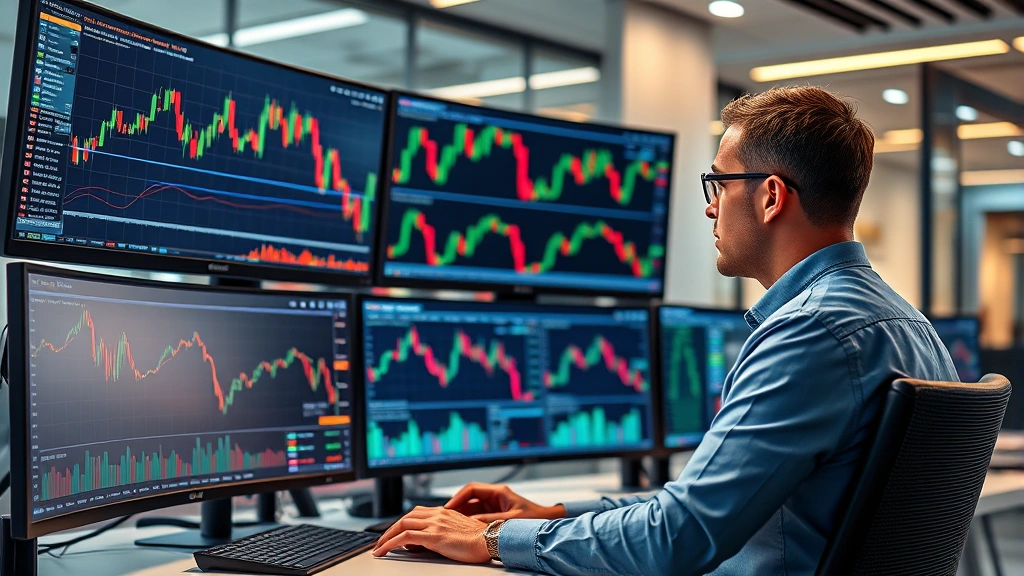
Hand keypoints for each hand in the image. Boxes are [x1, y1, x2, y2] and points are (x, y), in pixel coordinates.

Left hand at [372, 506, 490, 562]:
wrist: (490, 540)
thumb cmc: (480, 540)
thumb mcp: (459, 531)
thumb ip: (444, 531)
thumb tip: (428, 541)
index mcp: (444, 512)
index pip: (416, 513)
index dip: (403, 522)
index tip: (395, 532)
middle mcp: (437, 514)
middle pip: (406, 517)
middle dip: (391, 529)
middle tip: (382, 540)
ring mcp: (434, 524)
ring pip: (402, 525)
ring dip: (387, 536)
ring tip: (379, 547)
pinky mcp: (433, 536)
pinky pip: (404, 538)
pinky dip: (390, 543)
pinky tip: (384, 551)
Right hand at [445, 482, 565, 521]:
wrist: (547, 523)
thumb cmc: (534, 518)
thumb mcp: (510, 520)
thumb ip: (490, 520)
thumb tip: (470, 522)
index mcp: (499, 492)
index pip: (472, 489)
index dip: (458, 497)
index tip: (448, 507)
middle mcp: (495, 496)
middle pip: (469, 498)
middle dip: (457, 506)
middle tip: (445, 517)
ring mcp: (494, 504)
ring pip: (472, 507)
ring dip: (462, 514)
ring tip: (451, 524)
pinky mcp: (495, 513)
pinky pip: (477, 515)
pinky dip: (469, 520)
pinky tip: (463, 528)